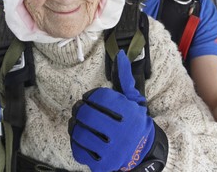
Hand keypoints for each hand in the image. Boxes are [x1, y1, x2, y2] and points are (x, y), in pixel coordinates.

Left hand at [68, 50, 166, 171]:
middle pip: (87, 115)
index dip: (91, 96)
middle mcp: (123, 133)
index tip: (89, 98)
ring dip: (74, 125)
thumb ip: (125, 78)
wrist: (142, 152)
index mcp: (131, 114)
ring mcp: (113, 151)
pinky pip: (79, 151)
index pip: (101, 98)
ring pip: (81, 133)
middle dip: (79, 109)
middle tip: (79, 108)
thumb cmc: (134, 121)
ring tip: (76, 122)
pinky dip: (75, 142)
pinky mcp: (103, 164)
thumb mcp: (134, 100)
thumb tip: (121, 55)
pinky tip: (79, 137)